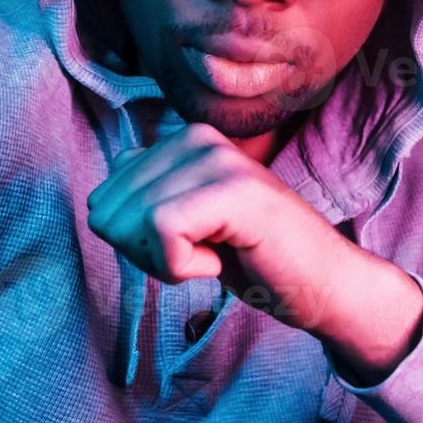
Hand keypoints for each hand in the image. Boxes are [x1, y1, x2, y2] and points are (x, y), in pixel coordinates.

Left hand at [85, 123, 422, 381]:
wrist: (323, 284)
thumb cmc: (254, 257)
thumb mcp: (187, 219)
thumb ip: (147, 198)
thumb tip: (98, 201)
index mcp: (181, 140)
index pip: (103, 200)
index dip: (134, 244)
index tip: (187, 246)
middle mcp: (195, 137)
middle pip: (108, 213)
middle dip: (145, 253)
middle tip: (203, 253)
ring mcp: (216, 159)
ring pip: (130, 223)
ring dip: (167, 261)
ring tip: (217, 253)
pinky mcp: (231, 190)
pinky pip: (160, 233)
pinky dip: (182, 267)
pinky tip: (222, 260)